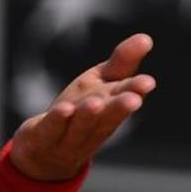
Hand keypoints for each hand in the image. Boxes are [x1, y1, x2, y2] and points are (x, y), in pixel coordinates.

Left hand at [9, 33, 156, 180]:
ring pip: (80, 126)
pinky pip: (51, 130)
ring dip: (88, 115)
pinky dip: (58, 120)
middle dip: (119, 108)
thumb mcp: (100, 82)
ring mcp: (69, 136)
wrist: (46, 154)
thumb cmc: (81, 110)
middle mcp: (93, 126)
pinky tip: (64, 109)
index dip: (135, 90)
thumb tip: (146, 37)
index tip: (148, 82)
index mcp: (110, 109)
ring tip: (95, 102)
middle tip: (133, 98)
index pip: (124, 98)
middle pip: (107, 118)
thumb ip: (122, 62)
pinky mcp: (43, 139)